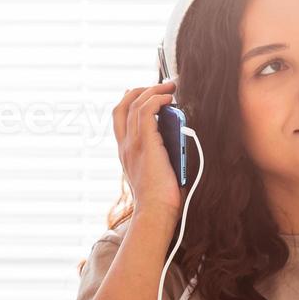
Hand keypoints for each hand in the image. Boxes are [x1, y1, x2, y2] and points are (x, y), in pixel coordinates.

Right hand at [113, 82, 183, 219]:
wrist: (156, 213)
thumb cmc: (161, 201)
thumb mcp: (159, 172)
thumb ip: (163, 155)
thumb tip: (179, 141)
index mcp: (126, 153)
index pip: (119, 118)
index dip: (127, 100)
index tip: (138, 91)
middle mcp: (125, 146)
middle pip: (123, 105)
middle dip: (140, 90)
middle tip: (161, 86)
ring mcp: (133, 144)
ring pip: (135, 104)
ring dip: (154, 91)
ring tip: (171, 87)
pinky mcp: (146, 144)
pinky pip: (147, 111)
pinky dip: (157, 100)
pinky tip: (169, 98)